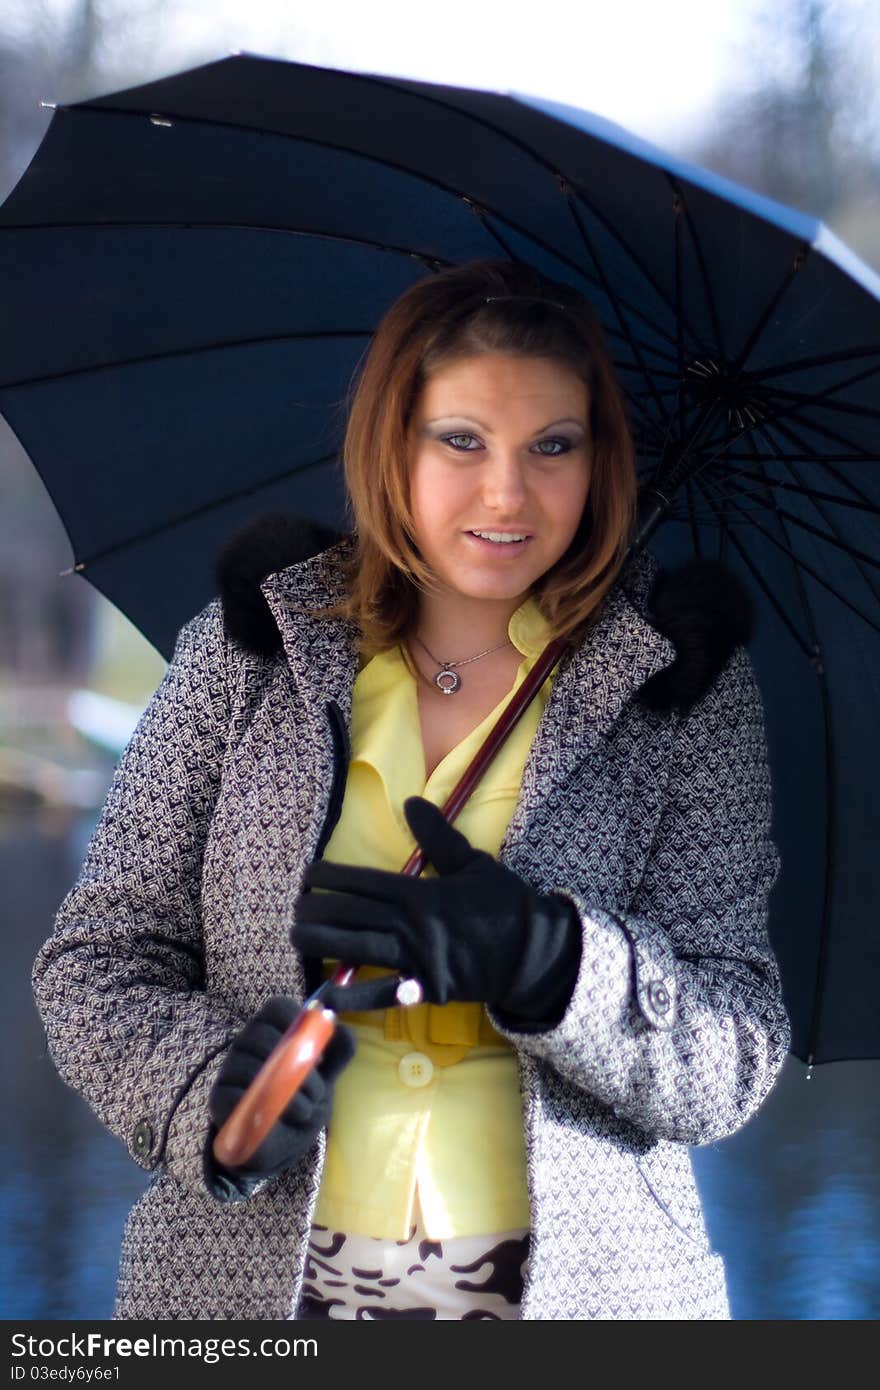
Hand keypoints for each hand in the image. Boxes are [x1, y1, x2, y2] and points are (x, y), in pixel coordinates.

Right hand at [206, 996, 354, 1197]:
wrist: (277, 1147)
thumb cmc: (299, 1103)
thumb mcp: (325, 1079)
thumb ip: (338, 1053)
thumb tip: (344, 1029)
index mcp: (272, 1031)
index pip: (277, 1008)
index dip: (299, 1021)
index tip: (319, 1050)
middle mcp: (247, 1044)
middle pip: (263, 1034)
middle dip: (298, 1064)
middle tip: (317, 1091)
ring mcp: (230, 1069)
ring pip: (252, 1065)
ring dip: (288, 1091)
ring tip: (304, 1110)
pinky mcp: (219, 1098)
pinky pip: (237, 1094)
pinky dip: (265, 1108)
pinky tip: (279, 1118)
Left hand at [291, 796, 581, 1026]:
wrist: (534, 952)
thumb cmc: (504, 904)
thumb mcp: (473, 862)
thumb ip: (438, 835)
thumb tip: (412, 800)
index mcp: (421, 893)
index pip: (363, 882)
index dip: (331, 878)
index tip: (309, 876)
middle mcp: (413, 925)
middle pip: (351, 915)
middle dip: (317, 910)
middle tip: (296, 907)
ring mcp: (417, 960)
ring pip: (358, 950)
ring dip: (322, 944)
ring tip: (297, 937)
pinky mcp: (426, 989)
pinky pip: (382, 995)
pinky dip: (353, 997)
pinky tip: (326, 995)